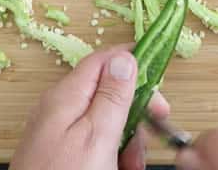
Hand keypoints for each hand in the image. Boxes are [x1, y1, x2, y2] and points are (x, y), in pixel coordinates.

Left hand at [10, 45, 169, 169]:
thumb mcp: (97, 136)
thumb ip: (112, 96)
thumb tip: (124, 58)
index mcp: (66, 96)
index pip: (103, 60)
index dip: (132, 65)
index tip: (158, 82)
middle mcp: (60, 108)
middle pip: (107, 93)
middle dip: (134, 112)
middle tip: (151, 134)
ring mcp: (59, 130)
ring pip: (105, 122)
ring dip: (126, 141)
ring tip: (128, 164)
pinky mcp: (62, 151)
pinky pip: (94, 143)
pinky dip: (111, 155)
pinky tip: (116, 169)